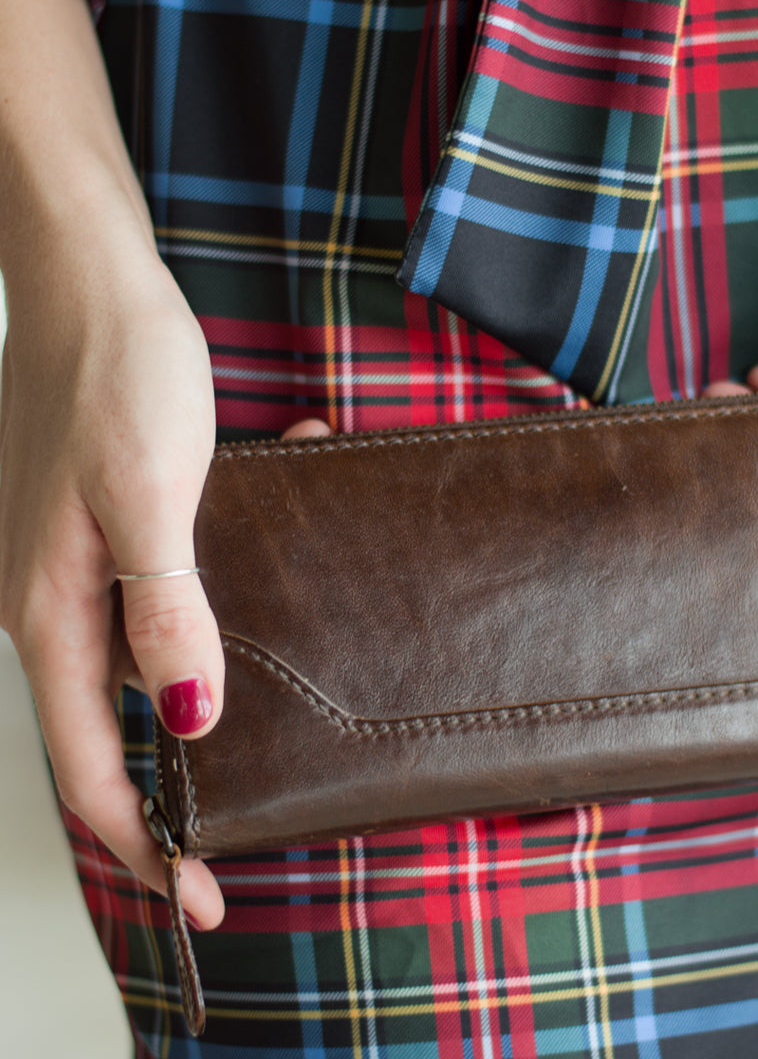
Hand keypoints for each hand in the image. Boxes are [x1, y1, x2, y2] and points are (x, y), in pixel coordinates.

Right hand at [0, 203, 330, 931]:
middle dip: (178, 788)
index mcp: (52, 611)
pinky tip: (283, 524)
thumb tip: (189, 719)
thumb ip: (165, 608)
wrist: (96, 279)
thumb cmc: (116, 371)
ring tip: (285, 692)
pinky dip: (225, 581)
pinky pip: (172, 581)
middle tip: (243, 829)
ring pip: (151, 654)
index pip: (92, 762)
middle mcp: (57, 600)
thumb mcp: (148, 493)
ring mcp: (81, 562)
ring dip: (218, 670)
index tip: (196, 899)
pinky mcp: (114, 525)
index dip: (142, 841)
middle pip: (115, 727)